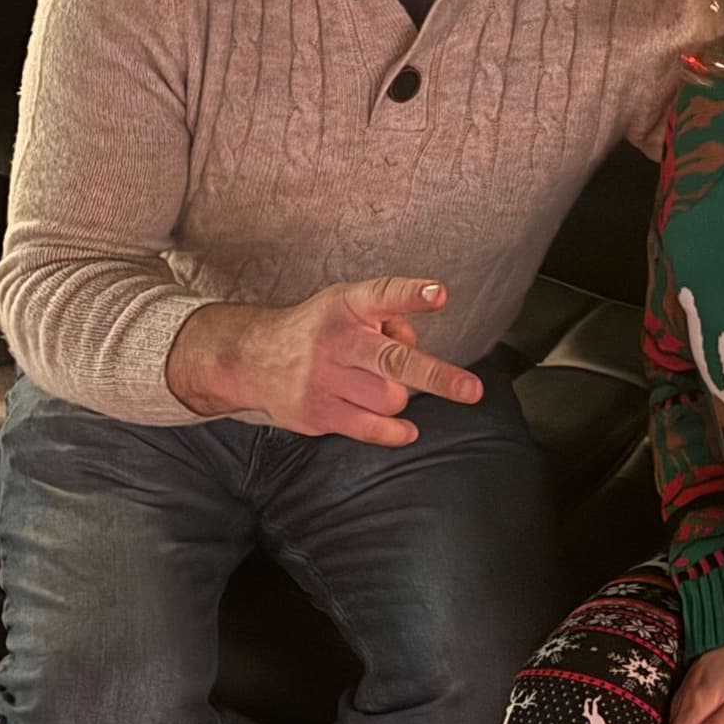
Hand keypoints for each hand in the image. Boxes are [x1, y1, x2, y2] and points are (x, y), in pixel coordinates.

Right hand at [165, 275, 481, 445]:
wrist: (253, 359)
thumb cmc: (318, 330)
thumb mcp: (347, 306)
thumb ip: (386, 319)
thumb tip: (417, 349)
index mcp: (348, 305)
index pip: (384, 294)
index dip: (413, 294)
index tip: (439, 293)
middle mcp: (337, 340)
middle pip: (394, 361)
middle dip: (435, 375)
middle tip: (471, 389)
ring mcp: (325, 380)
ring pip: (390, 399)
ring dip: (398, 396)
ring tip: (374, 382)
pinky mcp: (319, 413)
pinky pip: (372, 429)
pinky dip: (395, 431)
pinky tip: (405, 428)